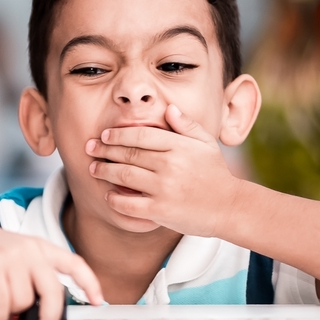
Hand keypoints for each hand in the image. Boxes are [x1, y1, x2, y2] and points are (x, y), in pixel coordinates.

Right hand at [0, 218, 102, 319]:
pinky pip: (2, 306)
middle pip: (53, 292)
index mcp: (40, 246)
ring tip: (0, 307)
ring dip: (12, 313)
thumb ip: (33, 273)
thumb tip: (45, 309)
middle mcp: (29, 250)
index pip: (75, 263)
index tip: (98, 302)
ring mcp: (10, 258)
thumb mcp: (15, 253)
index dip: (90, 284)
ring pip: (24, 302)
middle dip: (50, 319)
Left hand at [85, 104, 238, 237]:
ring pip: (124, 176)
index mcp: (179, 146)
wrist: (229, 207)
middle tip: (90, 148)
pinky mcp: (159, 211)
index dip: (118, 135)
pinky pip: (128, 204)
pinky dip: (115, 199)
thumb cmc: (215, 174)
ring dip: (104, 171)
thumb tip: (168, 108)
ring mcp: (163, 188)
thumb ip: (186, 125)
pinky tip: (108, 195)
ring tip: (93, 168)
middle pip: (128, 154)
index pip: (140, 136)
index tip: (105, 135)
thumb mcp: (206, 144)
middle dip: (104, 150)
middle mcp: (169, 165)